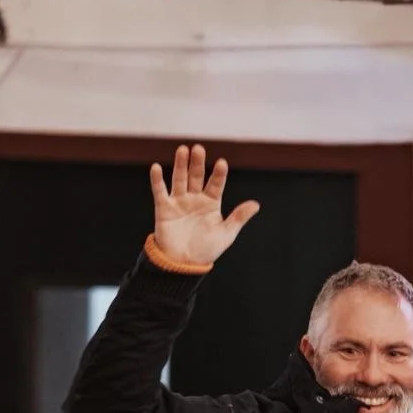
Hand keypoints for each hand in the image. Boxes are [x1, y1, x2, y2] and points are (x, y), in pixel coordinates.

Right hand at [148, 144, 260, 266]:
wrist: (183, 264)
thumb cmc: (206, 250)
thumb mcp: (226, 234)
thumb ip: (239, 217)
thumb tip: (256, 204)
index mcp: (211, 203)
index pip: (216, 184)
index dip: (218, 174)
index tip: (222, 163)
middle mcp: (195, 198)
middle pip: (196, 176)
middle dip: (197, 163)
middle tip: (199, 148)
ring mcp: (179, 202)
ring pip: (179, 179)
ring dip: (181, 165)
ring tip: (183, 150)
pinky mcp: (164, 209)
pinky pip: (160, 192)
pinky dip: (157, 180)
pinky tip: (156, 167)